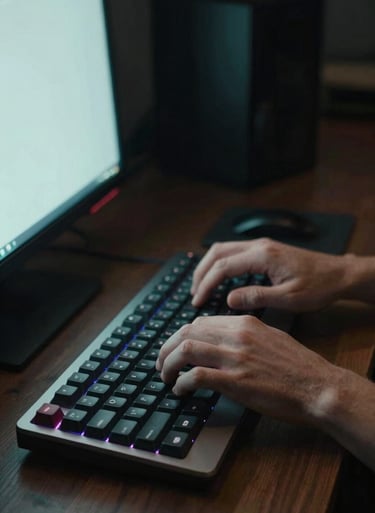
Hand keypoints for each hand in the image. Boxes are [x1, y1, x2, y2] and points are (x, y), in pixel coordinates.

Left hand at [156, 315, 339, 424]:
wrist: (318, 386)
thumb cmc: (297, 365)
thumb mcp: (270, 337)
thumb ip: (244, 334)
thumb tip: (219, 339)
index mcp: (244, 322)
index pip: (200, 322)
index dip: (181, 336)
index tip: (176, 349)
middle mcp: (236, 335)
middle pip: (186, 332)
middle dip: (167, 348)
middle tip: (161, 363)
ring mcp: (235, 358)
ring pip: (185, 350)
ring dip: (168, 364)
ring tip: (165, 377)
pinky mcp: (236, 382)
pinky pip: (196, 376)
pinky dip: (182, 383)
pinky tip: (181, 390)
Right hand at [191, 239, 350, 311]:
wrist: (339, 274)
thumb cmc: (319, 286)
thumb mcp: (289, 298)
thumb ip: (257, 297)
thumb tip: (228, 299)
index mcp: (263, 256)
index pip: (223, 267)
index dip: (206, 284)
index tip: (198, 302)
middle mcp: (259, 246)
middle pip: (217, 252)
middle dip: (201, 273)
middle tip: (194, 294)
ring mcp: (262, 245)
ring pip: (224, 249)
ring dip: (209, 266)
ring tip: (201, 287)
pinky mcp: (265, 250)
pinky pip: (234, 252)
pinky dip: (221, 264)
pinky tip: (219, 279)